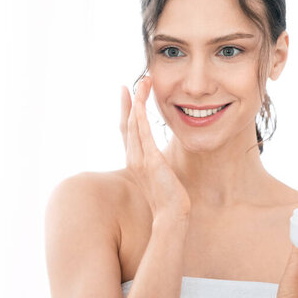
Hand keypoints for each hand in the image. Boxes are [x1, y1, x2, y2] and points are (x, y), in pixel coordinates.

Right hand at [120, 76, 190, 218]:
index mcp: (135, 159)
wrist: (170, 215)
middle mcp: (133, 157)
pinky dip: (140, 116)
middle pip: (127, 122)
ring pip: (134, 123)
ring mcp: (139, 159)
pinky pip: (142, 133)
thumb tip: (160, 157)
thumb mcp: (160, 176)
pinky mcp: (150, 161)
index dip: (127, 110)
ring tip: (142, 83)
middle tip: (134, 82)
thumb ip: (156, 163)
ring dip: (137, 101)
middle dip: (130, 101)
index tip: (128, 94)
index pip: (127, 129)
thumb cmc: (168, 199)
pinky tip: (140, 103)